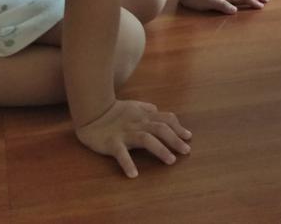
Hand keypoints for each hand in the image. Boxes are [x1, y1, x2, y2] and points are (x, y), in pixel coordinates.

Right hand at [75, 99, 191, 178]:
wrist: (92, 112)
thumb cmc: (114, 111)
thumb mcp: (134, 106)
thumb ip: (147, 109)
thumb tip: (158, 110)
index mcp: (144, 116)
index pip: (166, 119)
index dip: (178, 127)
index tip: (188, 137)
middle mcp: (138, 123)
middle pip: (160, 129)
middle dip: (175, 139)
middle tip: (186, 151)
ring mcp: (126, 133)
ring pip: (146, 139)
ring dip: (160, 149)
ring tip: (171, 161)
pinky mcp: (112, 142)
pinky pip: (121, 153)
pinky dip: (127, 163)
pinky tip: (134, 175)